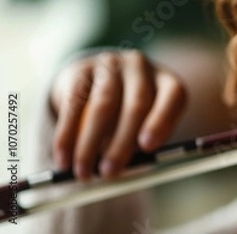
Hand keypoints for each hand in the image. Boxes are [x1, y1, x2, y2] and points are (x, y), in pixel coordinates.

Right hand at [49, 49, 186, 180]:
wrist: (94, 84)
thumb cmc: (130, 117)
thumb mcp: (143, 128)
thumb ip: (140, 146)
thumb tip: (123, 170)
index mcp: (167, 82)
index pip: (173, 96)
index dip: (161, 120)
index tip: (148, 147)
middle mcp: (142, 67)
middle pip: (137, 103)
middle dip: (122, 142)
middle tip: (110, 172)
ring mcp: (111, 64)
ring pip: (103, 105)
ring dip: (91, 144)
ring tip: (84, 172)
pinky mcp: (80, 69)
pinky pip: (73, 104)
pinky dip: (67, 136)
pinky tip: (63, 158)